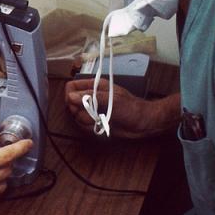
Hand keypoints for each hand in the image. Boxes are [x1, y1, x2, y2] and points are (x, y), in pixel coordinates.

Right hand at [65, 78, 180, 138]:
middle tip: (93, 114)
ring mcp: (92, 110)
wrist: (144, 123)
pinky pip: (84, 126)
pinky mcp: (95, 122)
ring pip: (77, 117)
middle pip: (71, 104)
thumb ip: (91, 97)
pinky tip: (103, 126)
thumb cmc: (131, 107)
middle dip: (79, 112)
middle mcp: (90, 97)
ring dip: (87, 121)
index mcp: (94, 86)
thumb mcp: (112, 99)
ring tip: (101, 120)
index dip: (70, 96)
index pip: (71, 87)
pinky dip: (92, 128)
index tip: (75, 104)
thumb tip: (70, 96)